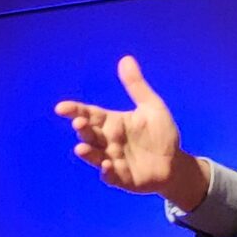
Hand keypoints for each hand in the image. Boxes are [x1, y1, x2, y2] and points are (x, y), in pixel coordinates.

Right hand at [54, 55, 205, 209]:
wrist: (175, 163)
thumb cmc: (161, 135)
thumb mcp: (152, 107)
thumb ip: (137, 87)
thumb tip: (126, 59)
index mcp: (112, 123)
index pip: (90, 114)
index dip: (75, 111)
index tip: (61, 108)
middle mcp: (108, 141)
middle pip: (90, 134)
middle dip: (82, 130)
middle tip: (79, 124)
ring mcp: (113, 160)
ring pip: (94, 156)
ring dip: (87, 153)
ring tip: (81, 148)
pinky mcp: (121, 177)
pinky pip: (111, 176)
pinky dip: (107, 172)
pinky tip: (107, 166)